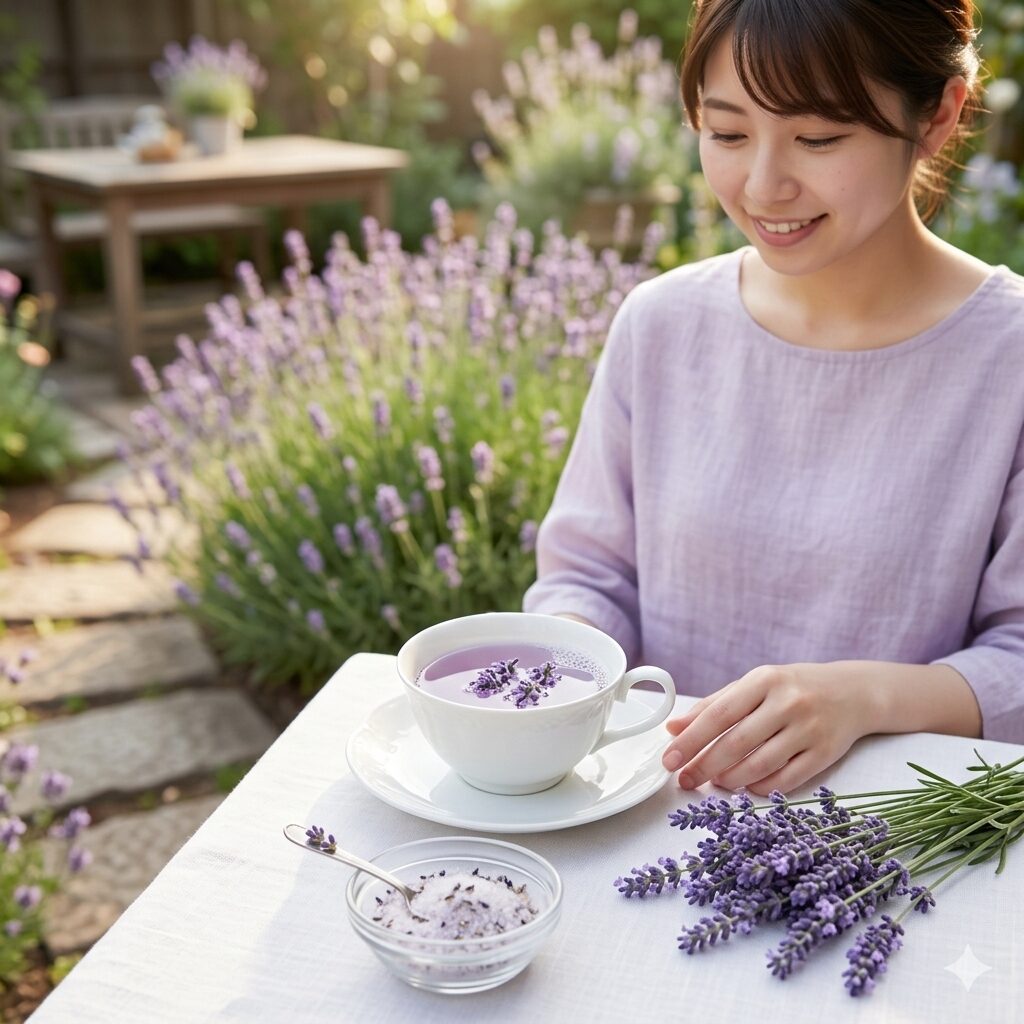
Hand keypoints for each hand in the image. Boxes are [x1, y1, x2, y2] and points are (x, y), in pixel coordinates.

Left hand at [661, 662, 876, 795]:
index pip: (719, 714)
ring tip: (714, 782)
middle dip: (705, 766)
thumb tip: (674, 727)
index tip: (670, 759)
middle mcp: (788, 703)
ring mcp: (809, 729)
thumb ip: (714, 705)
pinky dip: (761, 787)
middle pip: (737, 743)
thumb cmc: (793, 687)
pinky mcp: (825, 754)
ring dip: (731, 779)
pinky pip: (786, 779)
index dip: (691, 740)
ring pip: (761, 764)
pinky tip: (746, 786)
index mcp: (765, 680)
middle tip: (685, 780)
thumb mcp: (754, 685)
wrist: (853, 692)